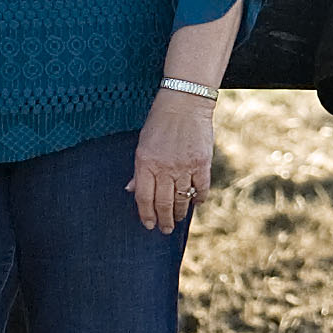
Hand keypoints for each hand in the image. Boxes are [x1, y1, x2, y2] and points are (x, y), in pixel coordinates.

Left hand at [133, 85, 216, 232]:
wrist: (184, 102)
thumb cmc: (160, 122)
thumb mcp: (143, 144)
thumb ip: (139, 170)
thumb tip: (131, 189)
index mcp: (145, 163)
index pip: (143, 198)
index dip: (146, 215)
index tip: (149, 224)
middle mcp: (164, 168)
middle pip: (163, 203)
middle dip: (164, 220)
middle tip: (166, 229)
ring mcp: (184, 166)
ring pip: (182, 200)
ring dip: (180, 213)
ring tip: (179, 219)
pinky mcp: (202, 163)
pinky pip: (201, 189)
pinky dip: (199, 199)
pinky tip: (196, 203)